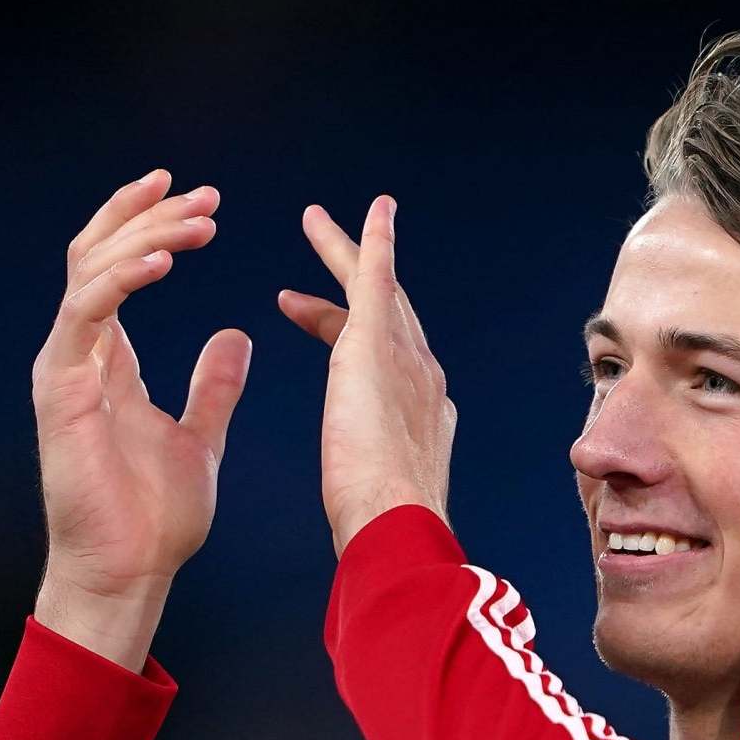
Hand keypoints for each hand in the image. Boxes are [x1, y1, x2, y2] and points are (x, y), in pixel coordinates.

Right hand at [29, 167, 252, 603]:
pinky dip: (121, 278)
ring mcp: (64, 366)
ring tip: (199, 220)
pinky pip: (85, 312)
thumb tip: (234, 336)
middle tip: (208, 195)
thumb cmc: (154, 519)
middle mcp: (79, 352)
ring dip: (146, 235)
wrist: (129, 572)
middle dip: (152, 215)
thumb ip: (213, 385)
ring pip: (91, 269)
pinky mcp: (60, 387)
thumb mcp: (200, 436)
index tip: (201, 202)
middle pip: (101, 253)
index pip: (118, 266)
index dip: (153, 226)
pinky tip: (163, 259)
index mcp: (108, 360)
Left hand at [277, 196, 455, 554]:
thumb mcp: (372, 506)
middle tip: (332, 251)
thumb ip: (369, 491)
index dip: (348, 342)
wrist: (396, 520)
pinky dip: (374, 241)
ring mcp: (406, 356)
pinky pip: (377, 276)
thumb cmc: (379, 529)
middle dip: (360, 285)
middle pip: (389, 317)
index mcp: (421, 417)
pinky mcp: (377, 342)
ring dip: (349, 253)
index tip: (321, 328)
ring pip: (376, 289)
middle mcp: (424, 378)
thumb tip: (363, 511)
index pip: (384, 366)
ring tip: (315, 222)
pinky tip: (371, 211)